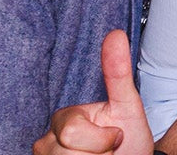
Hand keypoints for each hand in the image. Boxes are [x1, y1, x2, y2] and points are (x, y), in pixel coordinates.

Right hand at [33, 30, 152, 154]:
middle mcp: (48, 141)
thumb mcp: (127, 105)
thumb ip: (118, 73)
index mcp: (65, 118)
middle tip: (108, 150)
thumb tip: (115, 34)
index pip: (73, 132)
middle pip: (68, 153)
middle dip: (99, 153)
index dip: (104, 138)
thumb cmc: (128, 139)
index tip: (115, 134)